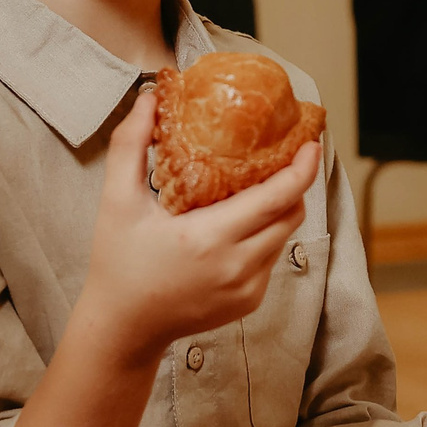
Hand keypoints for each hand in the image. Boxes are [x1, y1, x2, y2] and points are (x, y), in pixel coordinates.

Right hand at [83, 93, 317, 360]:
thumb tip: (147, 98)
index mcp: (210, 238)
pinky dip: (265, 238)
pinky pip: (271, 260)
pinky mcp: (249, 303)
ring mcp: (247, 289)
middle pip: (291, 215)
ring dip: (279, 210)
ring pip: (284, 237)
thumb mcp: (117, 202)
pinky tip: (240, 225)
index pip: (276, 198)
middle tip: (284, 158)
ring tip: (260, 187)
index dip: (301, 169)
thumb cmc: (118, 264)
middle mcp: (237, 266)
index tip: (310, 144)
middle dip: (294, 184)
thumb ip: (131, 146)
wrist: (123, 328)